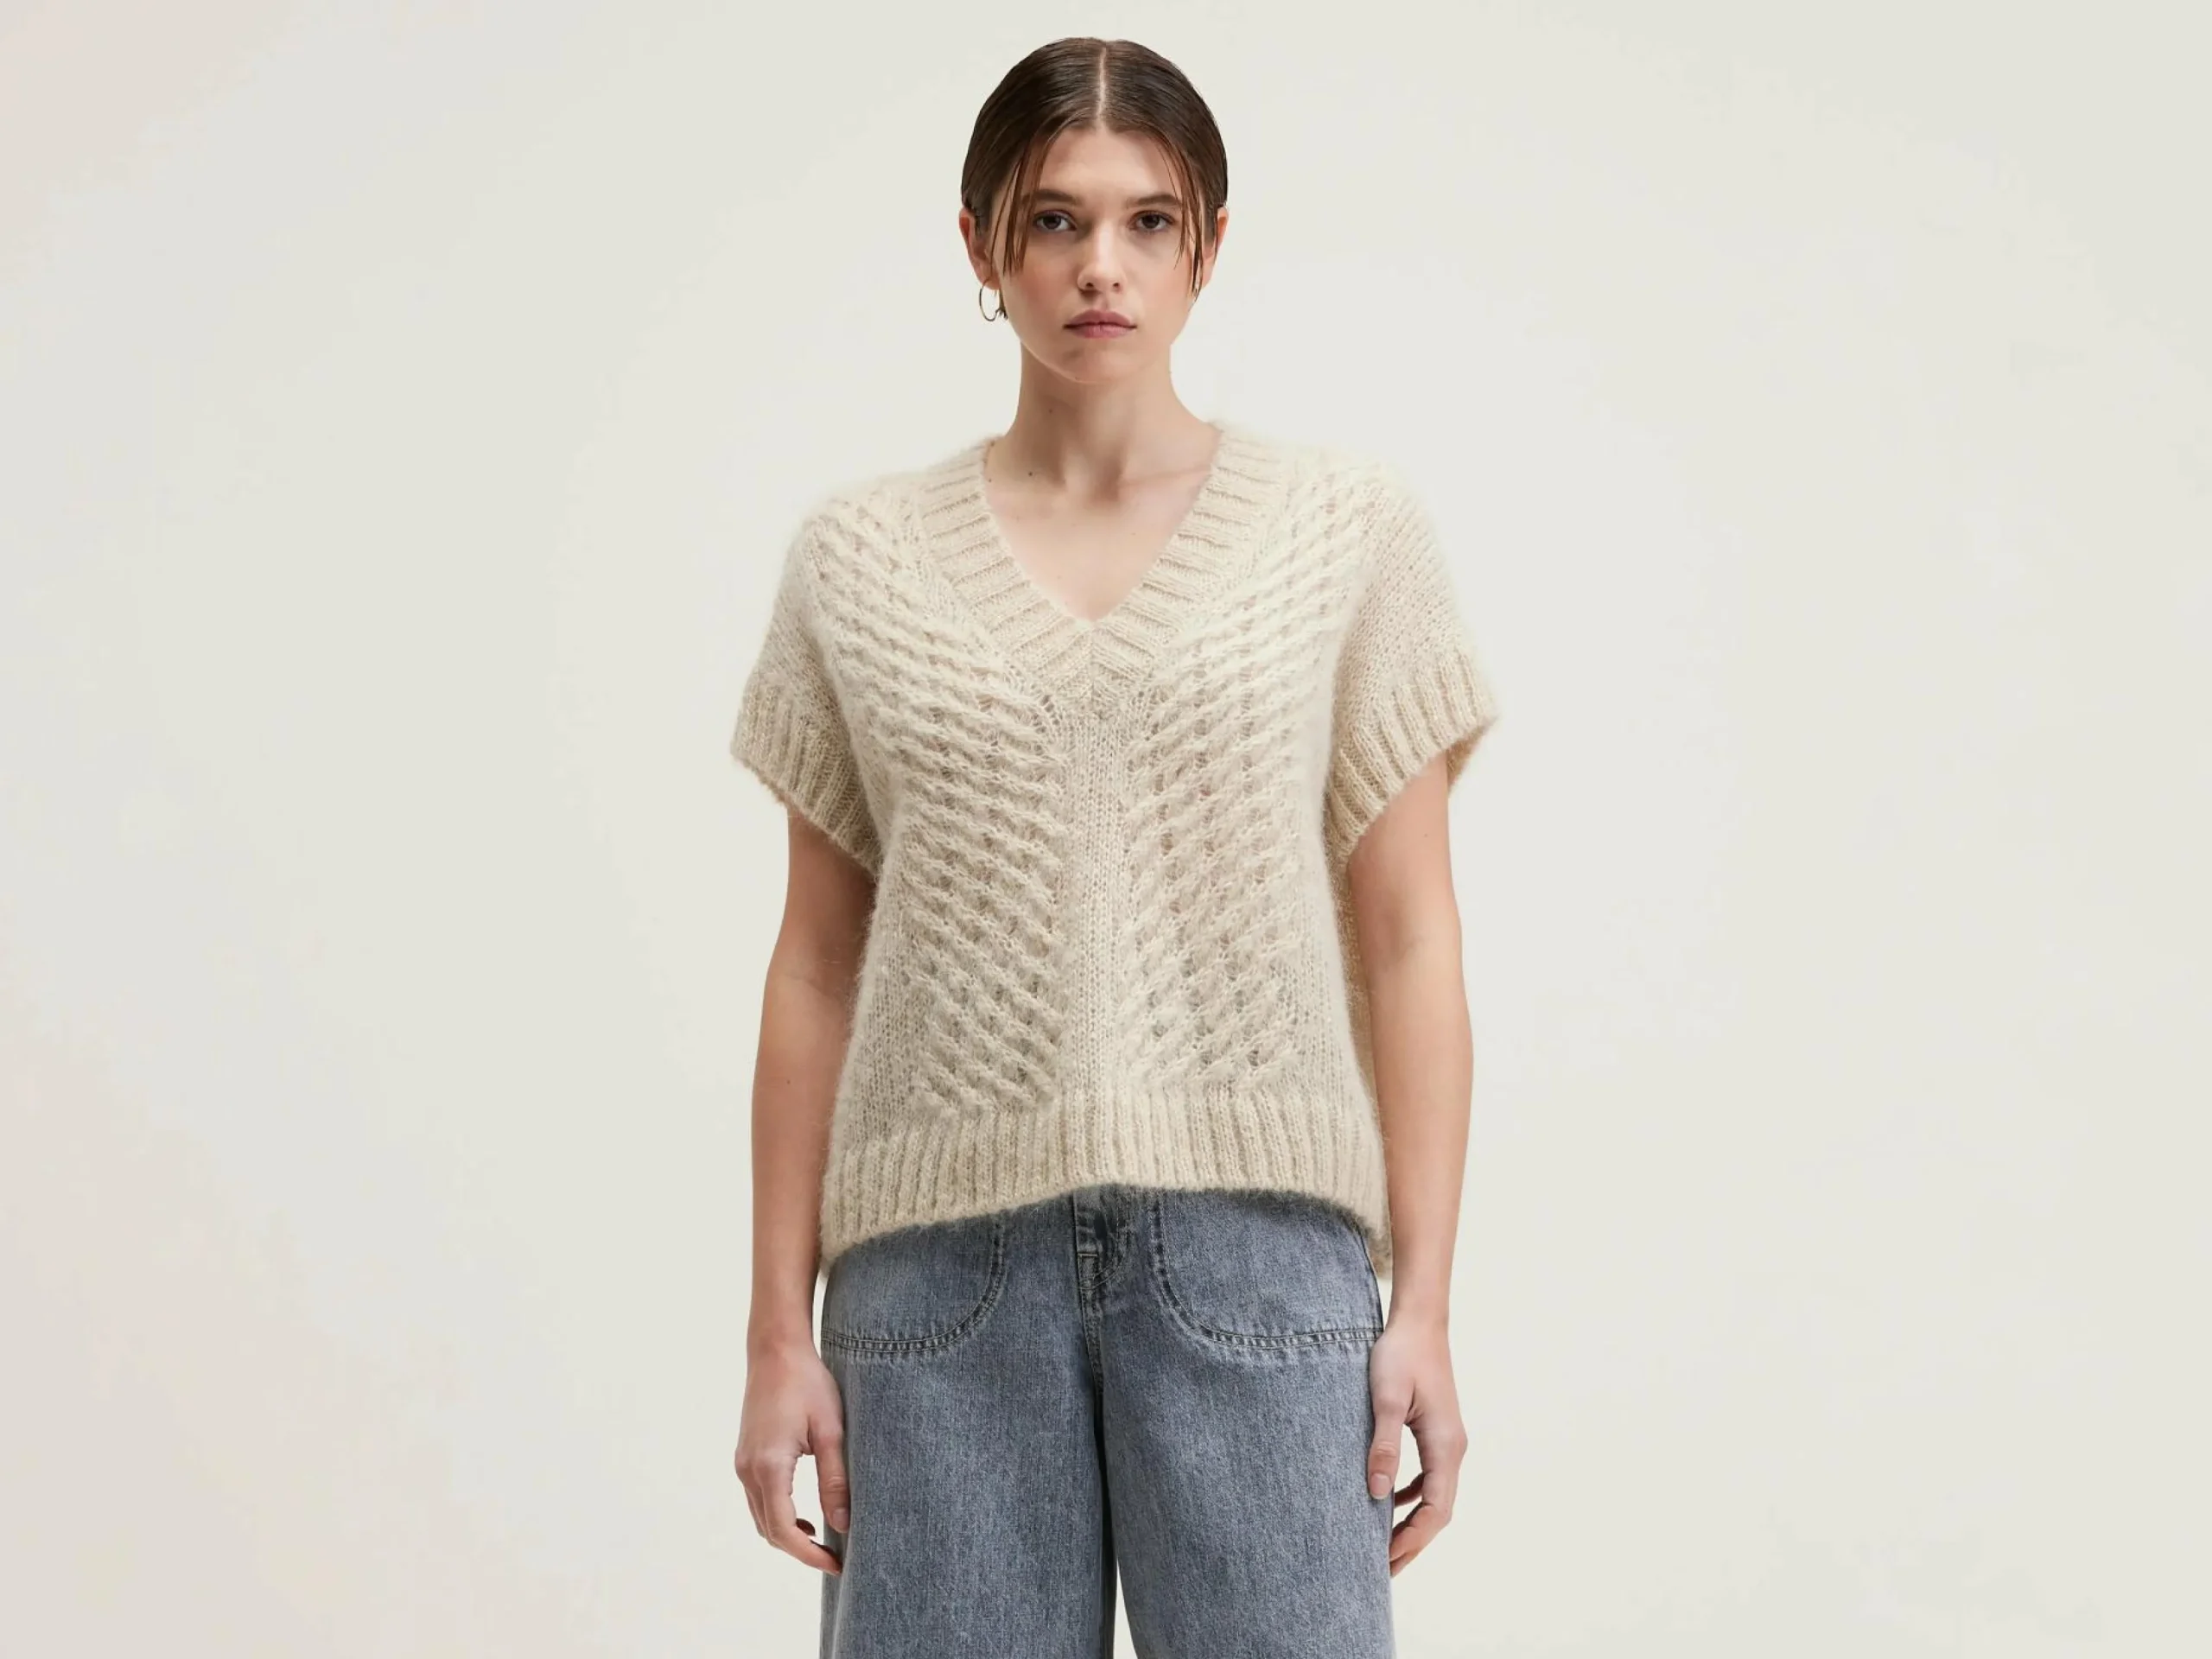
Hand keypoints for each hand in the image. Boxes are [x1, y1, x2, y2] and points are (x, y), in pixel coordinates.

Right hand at [735, 1335, 847, 1575]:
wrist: (776, 1350)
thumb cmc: (808, 1383)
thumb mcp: (831, 1431)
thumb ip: (836, 1480)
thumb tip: (844, 1524)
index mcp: (769, 1466)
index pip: (784, 1530)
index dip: (809, 1555)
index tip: (837, 1565)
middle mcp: (748, 1469)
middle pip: (769, 1531)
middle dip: (800, 1551)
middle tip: (835, 1558)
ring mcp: (742, 1463)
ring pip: (761, 1519)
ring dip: (788, 1536)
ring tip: (824, 1541)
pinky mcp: (746, 1456)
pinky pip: (758, 1500)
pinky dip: (779, 1517)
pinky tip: (806, 1517)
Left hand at [1366, 1313, 1466, 1576]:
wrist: (1420, 1320)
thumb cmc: (1400, 1354)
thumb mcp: (1386, 1398)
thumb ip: (1383, 1445)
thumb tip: (1376, 1494)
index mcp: (1445, 1445)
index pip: (1435, 1510)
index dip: (1413, 1540)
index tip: (1385, 1562)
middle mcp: (1453, 1449)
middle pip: (1438, 1512)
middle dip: (1412, 1543)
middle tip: (1381, 1572)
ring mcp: (1447, 1441)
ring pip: (1434, 1497)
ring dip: (1412, 1524)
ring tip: (1384, 1549)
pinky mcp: (1437, 1433)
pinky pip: (1428, 1478)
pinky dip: (1411, 1498)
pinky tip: (1387, 1502)